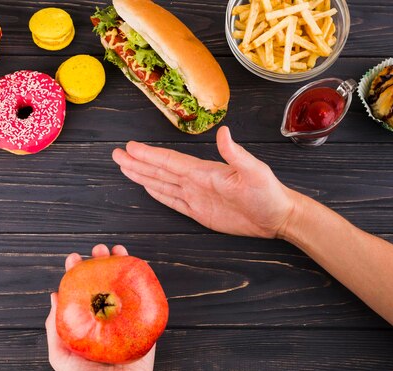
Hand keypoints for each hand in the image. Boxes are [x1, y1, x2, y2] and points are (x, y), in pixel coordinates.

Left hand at [45, 244, 153, 370]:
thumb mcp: (60, 352)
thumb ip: (55, 325)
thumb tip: (54, 295)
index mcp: (89, 322)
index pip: (84, 291)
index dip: (79, 272)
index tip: (74, 258)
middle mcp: (109, 319)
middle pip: (107, 284)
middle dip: (103, 263)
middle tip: (99, 250)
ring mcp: (128, 323)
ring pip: (128, 288)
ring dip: (125, 267)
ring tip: (119, 251)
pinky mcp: (146, 330)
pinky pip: (149, 304)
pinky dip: (148, 285)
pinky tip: (143, 270)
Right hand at [112, 126, 294, 238]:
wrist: (276, 216)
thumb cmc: (268, 193)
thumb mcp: (254, 172)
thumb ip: (236, 154)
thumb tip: (224, 132)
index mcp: (204, 171)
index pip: (170, 162)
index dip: (149, 156)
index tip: (130, 148)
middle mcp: (196, 181)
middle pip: (160, 170)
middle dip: (137, 163)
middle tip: (116, 154)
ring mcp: (196, 196)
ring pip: (162, 184)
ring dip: (143, 175)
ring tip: (124, 167)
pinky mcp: (199, 212)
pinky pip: (172, 201)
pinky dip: (157, 193)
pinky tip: (147, 186)